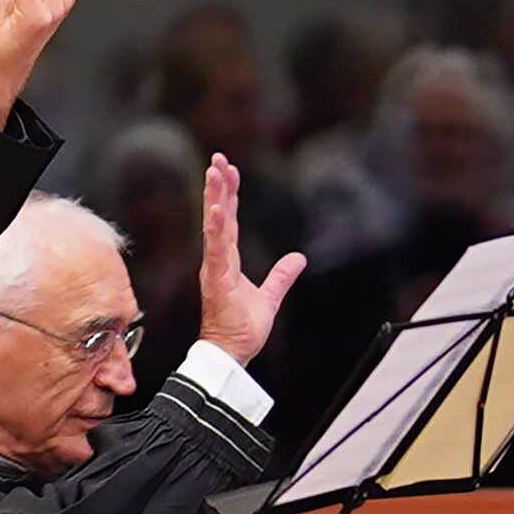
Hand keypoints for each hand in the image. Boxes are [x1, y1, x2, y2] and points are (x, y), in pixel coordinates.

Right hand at [195, 154, 303, 363]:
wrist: (231, 353)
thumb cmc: (241, 329)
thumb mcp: (270, 297)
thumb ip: (281, 276)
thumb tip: (299, 258)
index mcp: (227, 261)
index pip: (229, 221)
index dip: (229, 195)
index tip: (229, 170)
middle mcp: (218, 260)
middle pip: (219, 215)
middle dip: (218, 186)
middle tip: (218, 159)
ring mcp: (215, 268)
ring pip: (215, 226)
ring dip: (214, 198)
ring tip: (215, 173)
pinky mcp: (215, 280)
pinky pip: (216, 250)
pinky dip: (216, 230)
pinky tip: (217, 210)